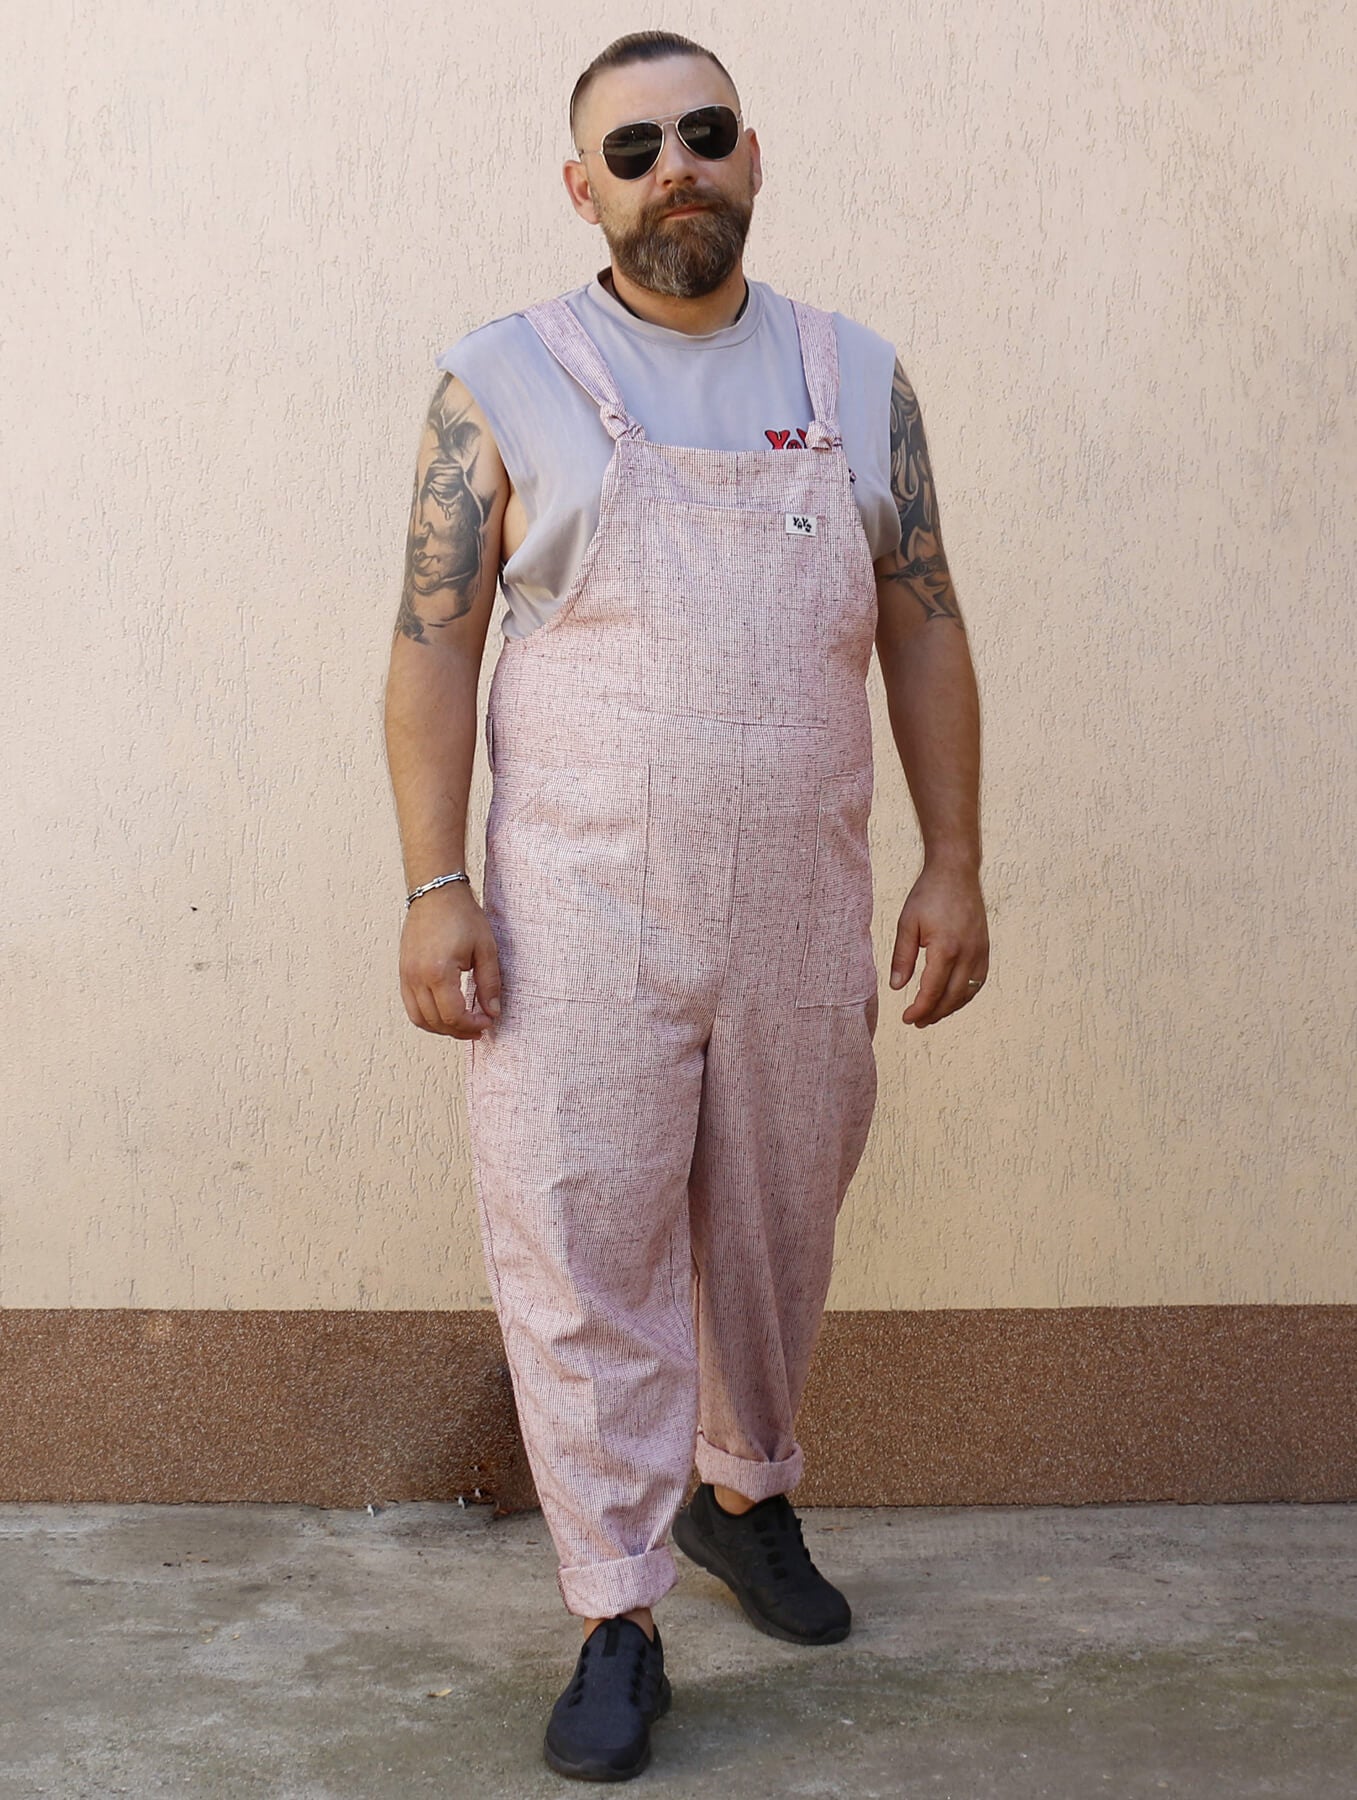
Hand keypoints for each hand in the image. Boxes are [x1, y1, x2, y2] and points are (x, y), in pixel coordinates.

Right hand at [398, 884, 502, 1037]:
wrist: (436, 894)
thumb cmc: (461, 916)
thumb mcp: (485, 949)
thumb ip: (489, 984)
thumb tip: (492, 1011)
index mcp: (438, 973)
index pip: (454, 1016)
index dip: (473, 1025)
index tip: (487, 1021)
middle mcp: (417, 978)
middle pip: (436, 1022)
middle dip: (459, 1030)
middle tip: (478, 1027)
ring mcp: (406, 976)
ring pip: (419, 1019)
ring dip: (441, 1028)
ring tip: (462, 1025)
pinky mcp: (403, 972)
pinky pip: (411, 1006)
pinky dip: (427, 1017)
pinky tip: (445, 1013)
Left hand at [889, 862, 988, 1026]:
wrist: (956, 872)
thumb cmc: (928, 895)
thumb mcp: (907, 923)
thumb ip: (902, 957)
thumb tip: (896, 987)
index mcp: (945, 949)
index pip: (932, 991)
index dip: (919, 1009)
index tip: (907, 1018)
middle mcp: (968, 954)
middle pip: (952, 998)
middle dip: (934, 1014)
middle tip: (917, 1022)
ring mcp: (980, 952)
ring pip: (968, 993)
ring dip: (950, 1008)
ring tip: (932, 1015)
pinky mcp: (985, 948)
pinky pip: (978, 981)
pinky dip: (965, 995)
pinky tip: (952, 998)